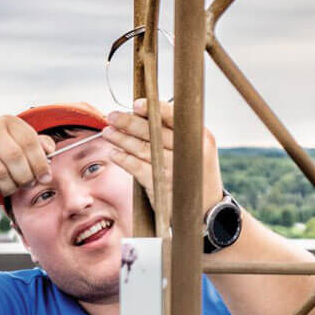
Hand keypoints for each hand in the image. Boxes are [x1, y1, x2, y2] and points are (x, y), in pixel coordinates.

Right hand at [0, 115, 54, 202]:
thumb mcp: (20, 146)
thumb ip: (39, 145)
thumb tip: (49, 150)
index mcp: (8, 123)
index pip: (29, 141)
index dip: (40, 163)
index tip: (45, 176)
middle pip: (15, 157)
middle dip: (26, 176)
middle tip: (27, 183)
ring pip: (0, 174)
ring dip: (10, 187)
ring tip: (10, 186)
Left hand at [101, 98, 225, 209]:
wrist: (206, 210)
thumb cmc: (194, 173)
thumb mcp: (195, 149)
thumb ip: (175, 132)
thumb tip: (141, 113)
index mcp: (200, 137)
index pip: (175, 117)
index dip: (154, 109)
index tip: (136, 104)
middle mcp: (190, 151)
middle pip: (154, 132)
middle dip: (129, 123)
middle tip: (112, 116)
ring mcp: (176, 169)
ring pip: (143, 149)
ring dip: (122, 139)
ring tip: (108, 133)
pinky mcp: (163, 186)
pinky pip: (138, 168)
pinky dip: (125, 160)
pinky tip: (115, 154)